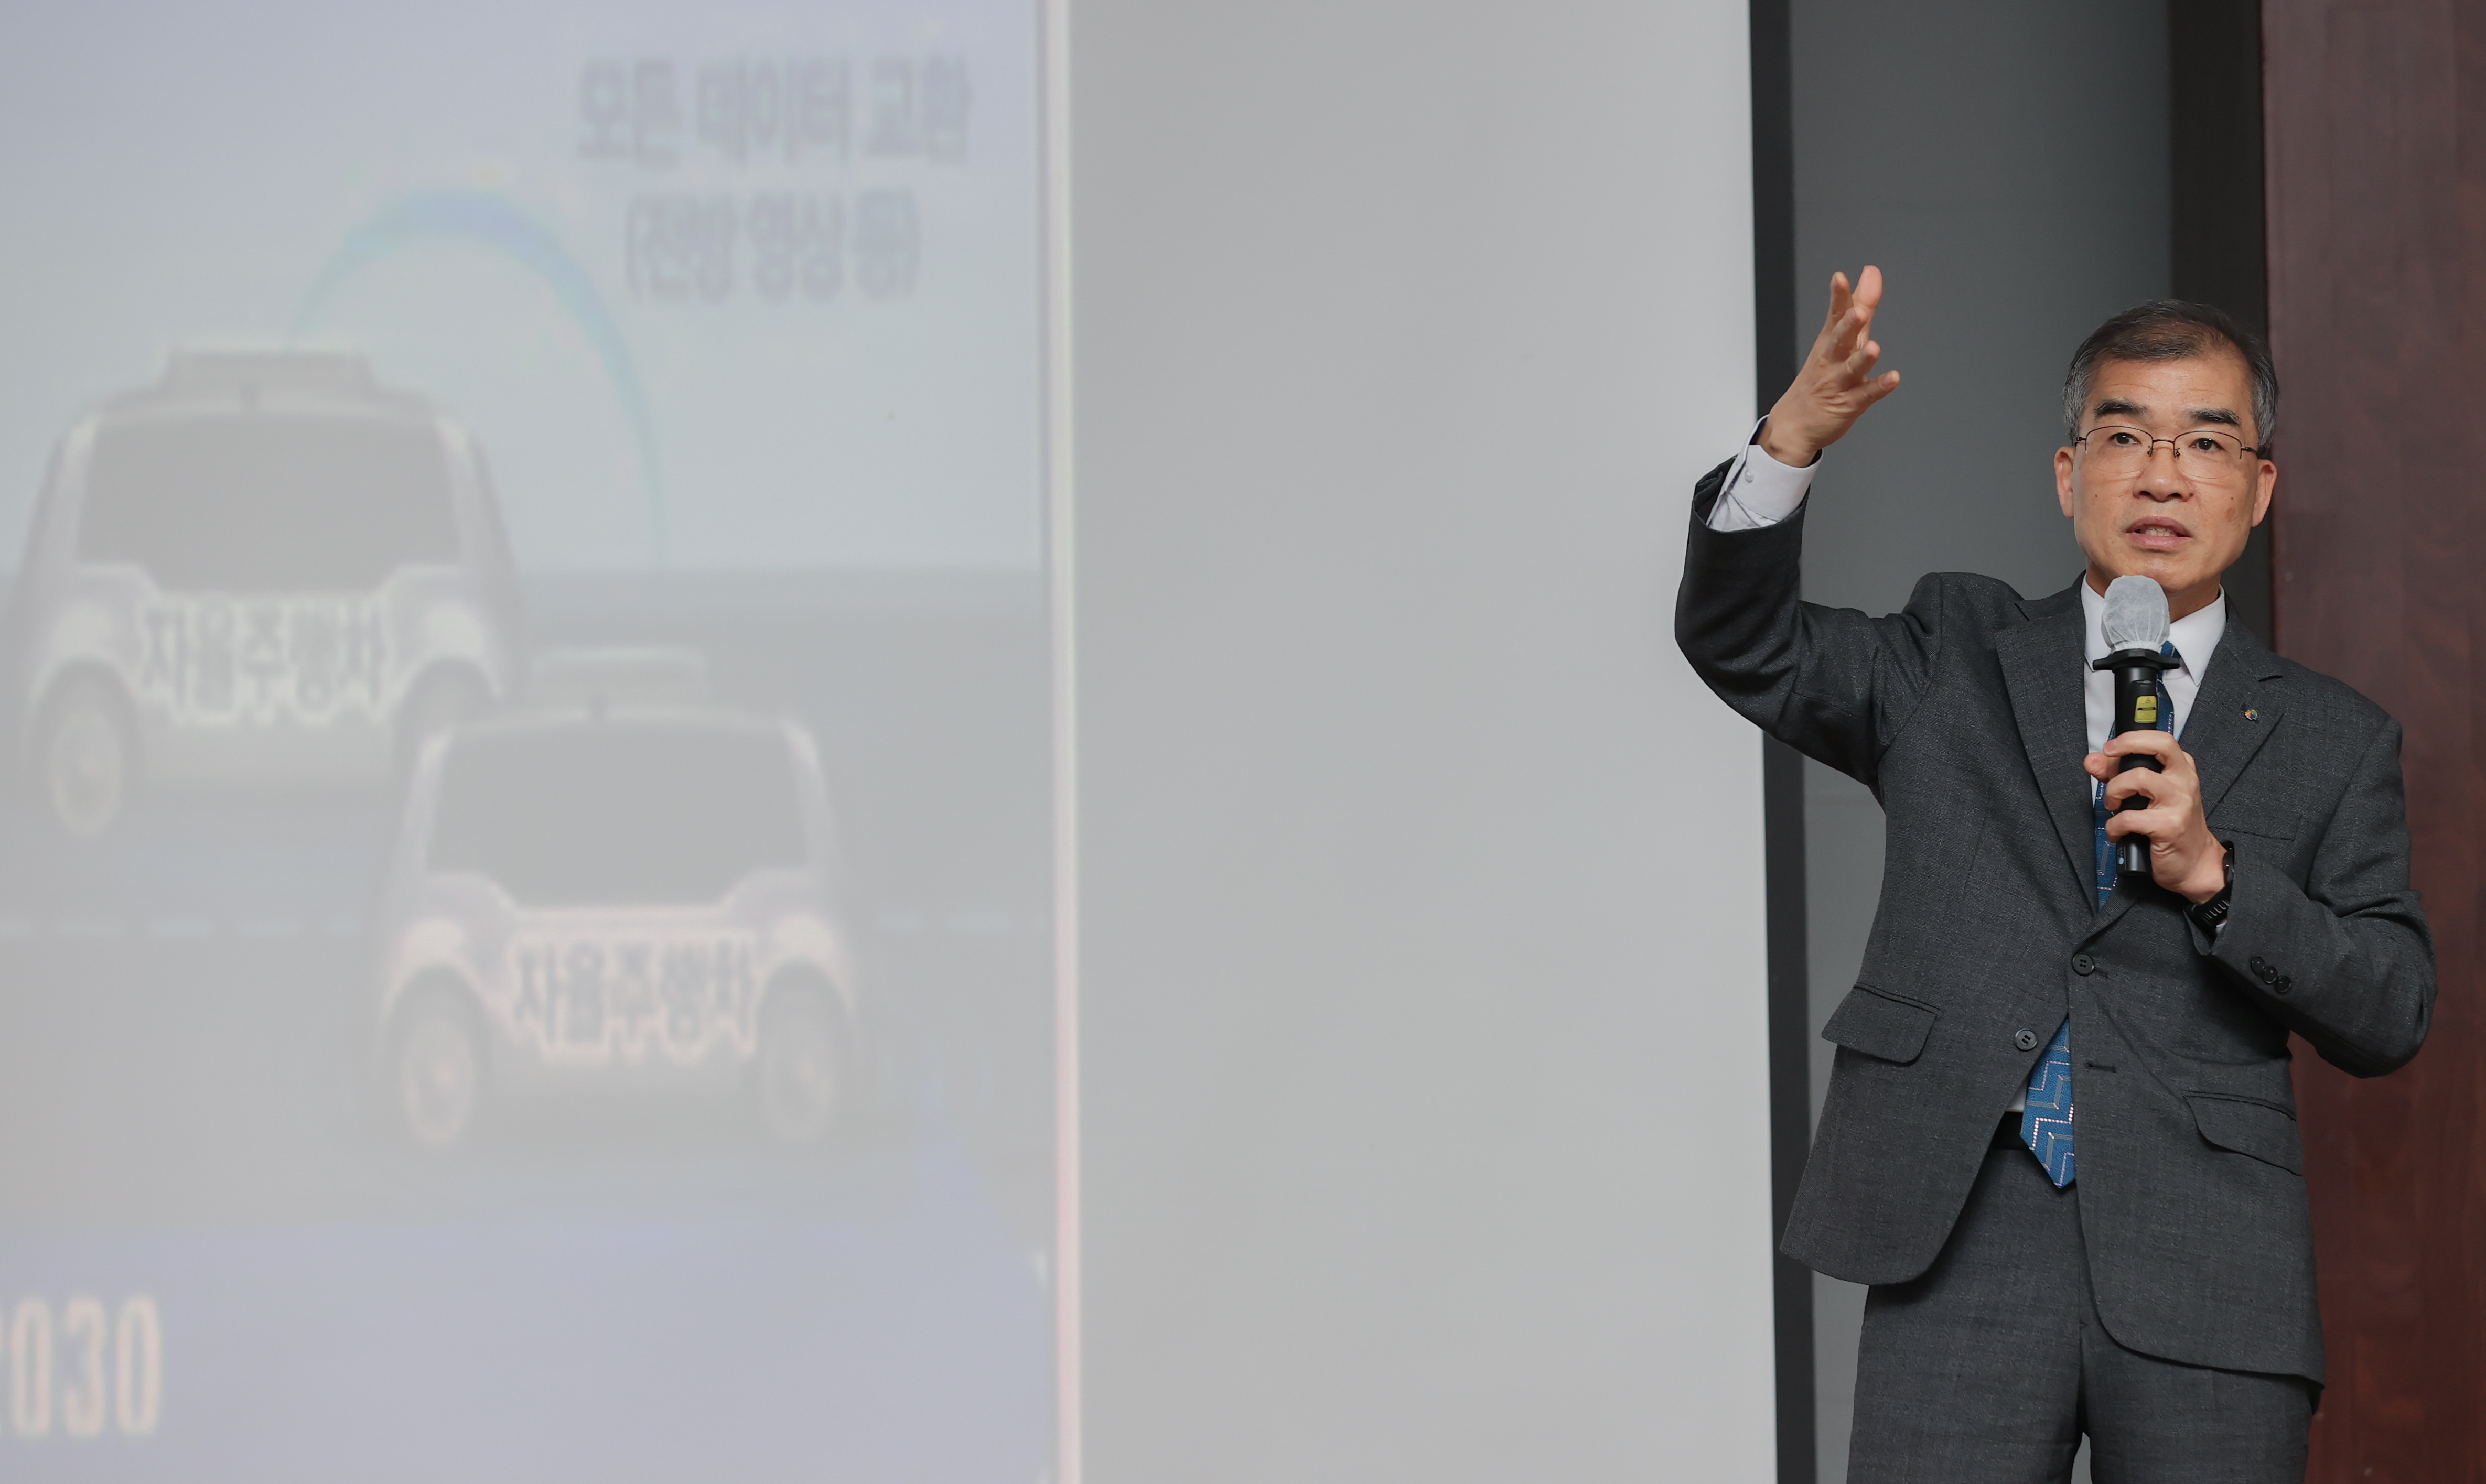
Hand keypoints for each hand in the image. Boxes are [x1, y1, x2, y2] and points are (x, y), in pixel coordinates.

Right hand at [1760, 266, 1901, 466]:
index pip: (1834, 315)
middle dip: (1848, 326)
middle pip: (1839, 340)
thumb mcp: (1838, 337)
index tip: (1840, 278)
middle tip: (1858, 313)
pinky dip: (1880, 387)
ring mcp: (1840, 383)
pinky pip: (1866, 395)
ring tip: (1873, 348)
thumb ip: (1859, 303)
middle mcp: (1832, 360)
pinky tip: (1893, 378)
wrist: (1793, 424)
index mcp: (1829, 341)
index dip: (1838, 297)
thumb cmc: (1820, 377)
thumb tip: (1871, 273)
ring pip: (1851, 368)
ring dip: (1862, 359)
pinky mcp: (1850, 404)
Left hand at [2083, 731, 2225, 901]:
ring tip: (2113, 806)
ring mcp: (2179, 803)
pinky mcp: (2169, 826)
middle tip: (2106, 763)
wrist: (2195, 862)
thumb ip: (2119, 775)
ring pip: (2138, 778)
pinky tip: (2117, 832)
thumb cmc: (2171, 826)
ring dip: (2114, 792)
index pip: (2161, 739)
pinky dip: (2114, 826)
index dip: (2131, 739)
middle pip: (2158, 747)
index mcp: (2181, 769)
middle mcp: (2183, 781)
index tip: (2110, 748)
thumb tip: (2093, 761)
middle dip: (2125, 748)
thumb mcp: (2147, 796)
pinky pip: (2129, 817)